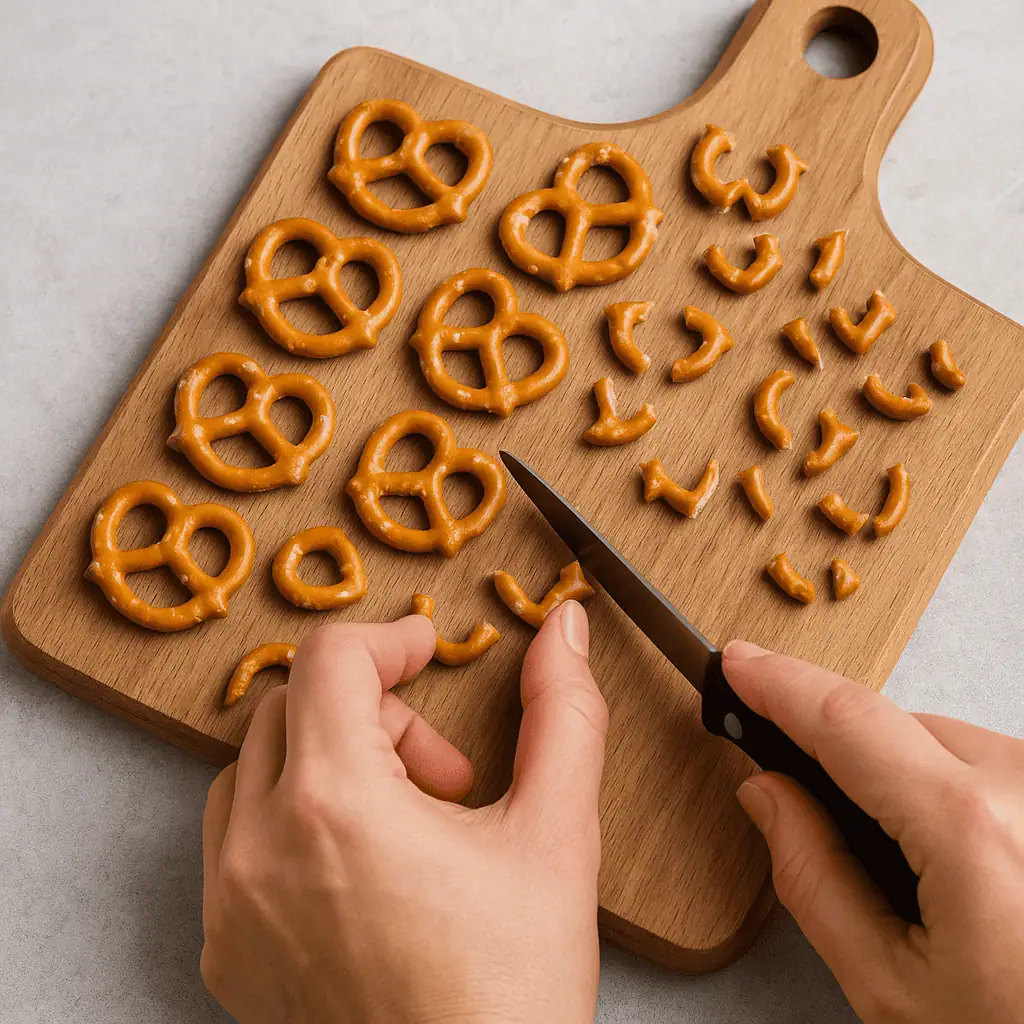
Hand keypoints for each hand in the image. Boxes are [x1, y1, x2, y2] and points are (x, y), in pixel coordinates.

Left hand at [201, 601, 606, 1023]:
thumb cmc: (512, 994)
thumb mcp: (557, 837)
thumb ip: (565, 715)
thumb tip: (565, 630)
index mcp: (336, 807)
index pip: (329, 660)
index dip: (389, 638)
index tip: (427, 651)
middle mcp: (261, 850)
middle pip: (292, 704)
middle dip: (373, 710)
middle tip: (440, 772)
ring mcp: (233, 906)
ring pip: (254, 765)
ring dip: (328, 760)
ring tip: (402, 818)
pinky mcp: (227, 951)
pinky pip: (237, 837)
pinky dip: (293, 818)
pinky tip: (361, 866)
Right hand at [724, 641, 1023, 1023]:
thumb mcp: (892, 987)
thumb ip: (813, 879)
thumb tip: (766, 792)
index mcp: (969, 828)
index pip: (846, 721)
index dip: (780, 684)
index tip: (737, 664)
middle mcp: (1023, 786)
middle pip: (893, 728)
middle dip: (844, 758)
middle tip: (815, 814)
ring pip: (942, 742)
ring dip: (907, 778)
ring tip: (922, 872)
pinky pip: (987, 763)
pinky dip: (953, 791)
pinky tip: (965, 864)